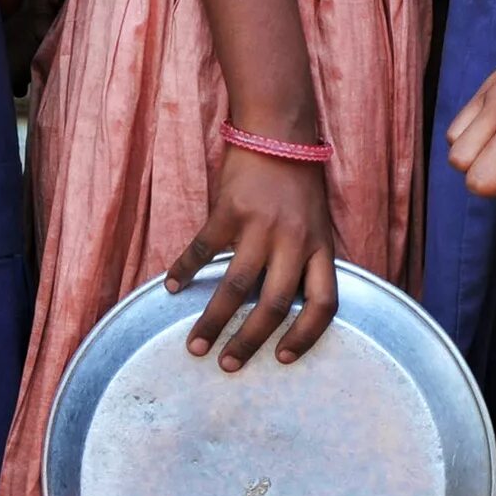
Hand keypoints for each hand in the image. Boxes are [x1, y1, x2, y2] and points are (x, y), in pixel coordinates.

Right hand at [166, 145, 337, 371]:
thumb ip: (302, 261)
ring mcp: (260, 226)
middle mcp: (293, 241)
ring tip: (195, 344)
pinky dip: (185, 270)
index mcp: (320, 247)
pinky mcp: (230, 210)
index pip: (324, 303)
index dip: (306, 336)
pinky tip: (171, 286)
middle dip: (248, 341)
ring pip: (236, 286)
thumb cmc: (298, 182)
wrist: (278, 130)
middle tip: (227, 366)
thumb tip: (282, 307)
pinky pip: (204, 249)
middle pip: (274, 305)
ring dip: (213, 320)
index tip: (283, 358)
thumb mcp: (315, 224)